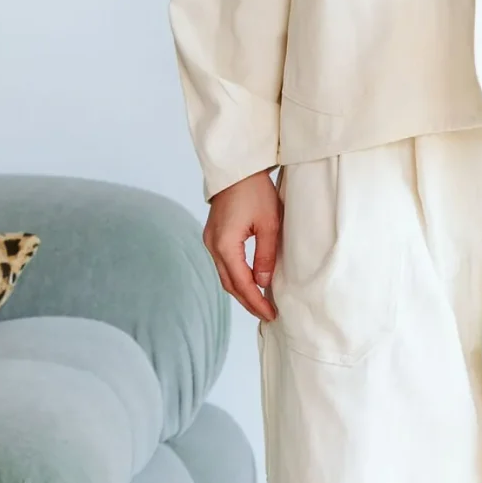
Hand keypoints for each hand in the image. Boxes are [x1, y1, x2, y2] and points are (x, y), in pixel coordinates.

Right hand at [203, 170, 281, 321]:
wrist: (237, 169)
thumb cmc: (255, 191)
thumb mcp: (269, 224)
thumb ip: (266, 256)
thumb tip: (264, 284)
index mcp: (225, 245)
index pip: (242, 283)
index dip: (256, 302)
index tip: (271, 314)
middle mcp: (213, 246)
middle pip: (229, 284)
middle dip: (248, 302)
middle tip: (267, 314)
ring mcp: (210, 241)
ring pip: (225, 276)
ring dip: (242, 291)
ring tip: (261, 302)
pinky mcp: (213, 236)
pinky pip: (224, 264)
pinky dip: (237, 277)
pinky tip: (251, 281)